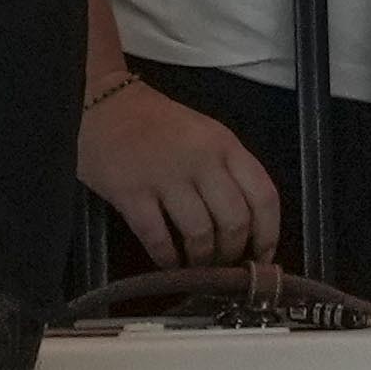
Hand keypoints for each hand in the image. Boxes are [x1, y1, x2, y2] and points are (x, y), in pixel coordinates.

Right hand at [78, 71, 285, 273]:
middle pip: (234, 221)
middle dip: (232, 252)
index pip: (263, 196)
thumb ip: (228, 170)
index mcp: (224, 145)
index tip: (262, 255)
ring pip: (200, 234)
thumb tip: (246, 224)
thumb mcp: (204, 134)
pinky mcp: (131, 193)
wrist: (102, 104)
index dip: (268, 234)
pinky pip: (158, 238)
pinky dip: (167, 259)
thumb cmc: (155, 123)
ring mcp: (165, 177)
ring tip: (196, 265)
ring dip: (201, 260)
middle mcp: (201, 160)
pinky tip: (168, 263)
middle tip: (224, 263)